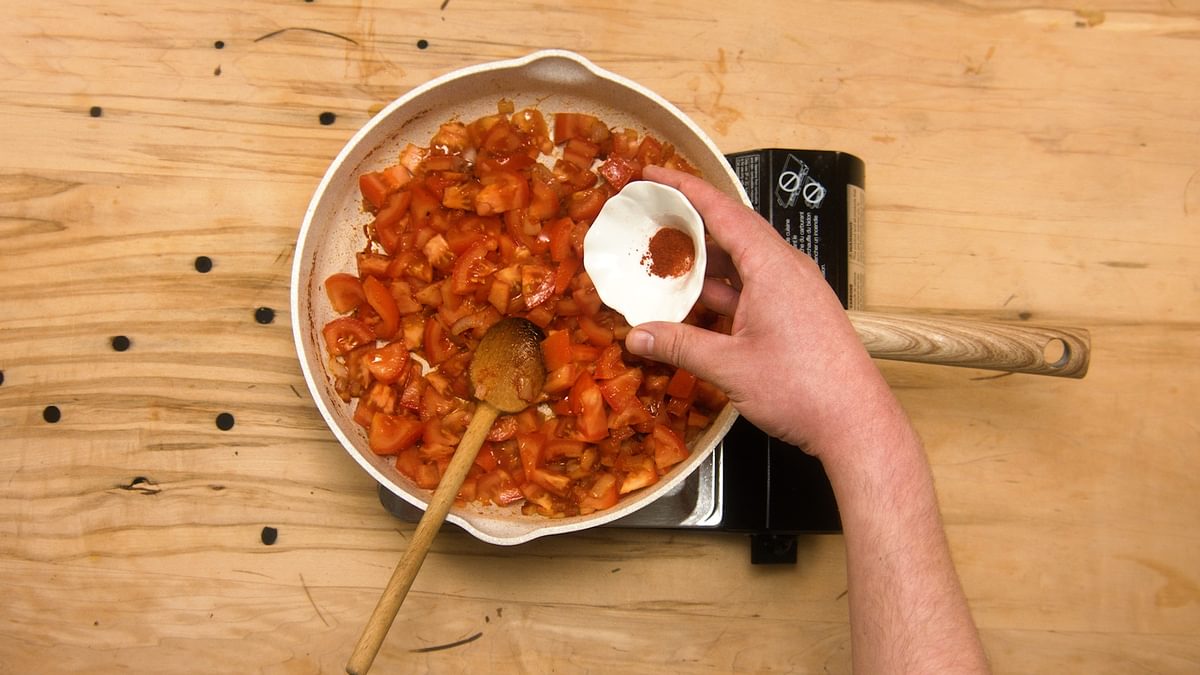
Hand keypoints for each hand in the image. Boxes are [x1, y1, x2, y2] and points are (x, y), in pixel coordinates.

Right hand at [626, 166, 901, 459]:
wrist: (855, 422)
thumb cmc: (804, 389)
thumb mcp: (730, 366)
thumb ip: (679, 345)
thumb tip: (637, 336)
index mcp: (772, 266)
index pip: (722, 211)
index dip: (684, 188)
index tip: (653, 175)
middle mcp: (787, 269)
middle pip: (731, 231)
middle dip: (689, 222)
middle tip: (651, 217)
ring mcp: (795, 291)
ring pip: (742, 262)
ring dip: (705, 261)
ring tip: (665, 262)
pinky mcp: (798, 313)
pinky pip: (754, 287)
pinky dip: (723, 289)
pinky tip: (697, 303)